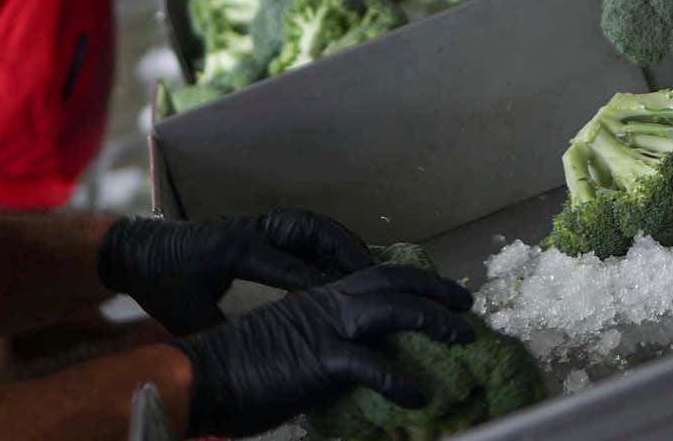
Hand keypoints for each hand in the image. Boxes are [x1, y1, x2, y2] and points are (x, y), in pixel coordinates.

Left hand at [97, 209, 374, 334]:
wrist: (135, 248)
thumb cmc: (160, 283)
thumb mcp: (186, 316)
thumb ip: (220, 334)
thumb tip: (252, 364)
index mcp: (235, 249)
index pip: (290, 268)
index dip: (321, 287)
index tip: (350, 308)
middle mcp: (251, 230)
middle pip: (310, 231)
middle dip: (344, 251)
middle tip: (374, 277)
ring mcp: (255, 224)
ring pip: (310, 225)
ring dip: (340, 242)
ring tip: (368, 268)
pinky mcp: (256, 227)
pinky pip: (300, 229)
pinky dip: (325, 242)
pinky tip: (340, 267)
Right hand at [175, 266, 474, 437]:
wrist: (205, 376)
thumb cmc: (241, 369)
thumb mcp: (290, 347)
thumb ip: (325, 346)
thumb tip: (356, 367)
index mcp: (319, 296)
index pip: (379, 276)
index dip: (417, 282)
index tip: (444, 296)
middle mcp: (327, 301)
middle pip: (396, 283)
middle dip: (438, 292)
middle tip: (467, 308)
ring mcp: (326, 327)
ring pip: (395, 311)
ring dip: (436, 322)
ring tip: (465, 339)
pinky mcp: (321, 359)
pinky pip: (374, 368)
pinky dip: (402, 382)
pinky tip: (420, 397)